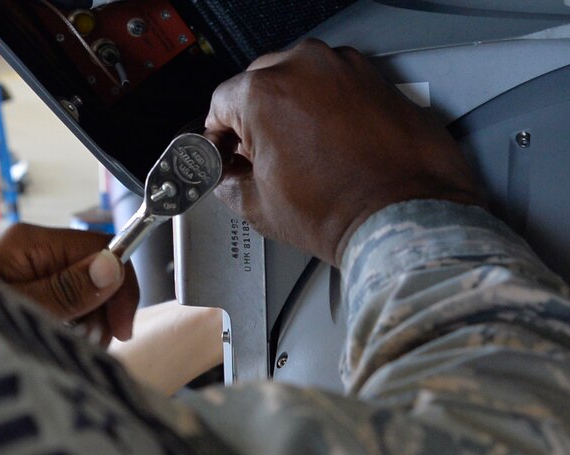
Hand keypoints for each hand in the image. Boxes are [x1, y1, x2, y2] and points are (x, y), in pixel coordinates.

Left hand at [0, 224, 138, 346]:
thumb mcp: (23, 311)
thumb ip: (68, 290)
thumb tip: (111, 266)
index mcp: (30, 242)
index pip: (101, 246)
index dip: (119, 284)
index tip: (121, 327)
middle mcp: (32, 251)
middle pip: (97, 271)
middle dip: (101, 310)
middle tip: (85, 343)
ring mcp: (30, 271)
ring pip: (87, 293)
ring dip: (87, 324)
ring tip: (63, 346)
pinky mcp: (28, 293)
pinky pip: (67, 306)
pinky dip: (71, 329)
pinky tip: (55, 344)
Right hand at [205, 39, 481, 266]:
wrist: (406, 219)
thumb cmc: (340, 212)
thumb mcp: (259, 206)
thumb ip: (230, 180)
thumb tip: (228, 174)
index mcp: (263, 92)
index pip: (220, 103)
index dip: (217, 135)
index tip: (224, 152)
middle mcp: (304, 66)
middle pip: (260, 83)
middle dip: (255, 117)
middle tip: (260, 156)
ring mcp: (345, 68)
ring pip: (300, 79)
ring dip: (293, 107)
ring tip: (301, 150)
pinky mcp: (377, 78)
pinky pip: (337, 85)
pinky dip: (329, 107)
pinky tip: (331, 142)